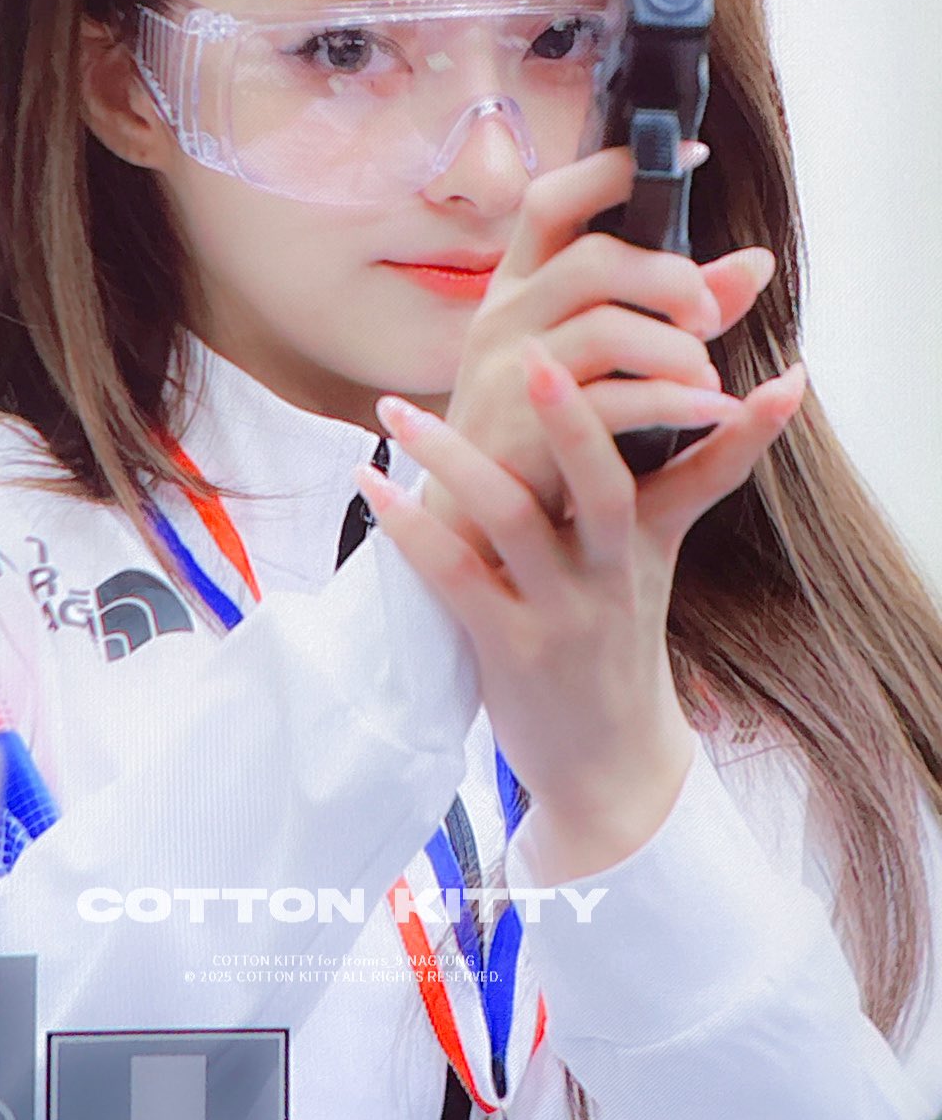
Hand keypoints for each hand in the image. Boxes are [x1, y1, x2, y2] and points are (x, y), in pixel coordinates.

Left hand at [357, 345, 806, 878]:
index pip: (704, 469)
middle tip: (533, 354)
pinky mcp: (509, 652)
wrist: (608, 766)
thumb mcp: (657, 552)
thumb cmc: (618, 634)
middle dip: (575, 420)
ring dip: (453, 459)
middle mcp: (614, 573)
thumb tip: (744, 388)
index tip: (748, 362)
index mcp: (651, 540)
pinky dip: (411, 529)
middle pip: (607, 486)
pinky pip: (456, 578)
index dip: (735, 423)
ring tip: (397, 411)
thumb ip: (686, 469)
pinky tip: (372, 483)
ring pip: (515, 521)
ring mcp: (562, 615)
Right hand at [429, 145, 776, 561]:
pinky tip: (713, 411)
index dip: (617, 169)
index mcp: (519, 285)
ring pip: (605, 328)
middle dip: (672, 279)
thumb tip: (754, 263)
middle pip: (594, 260)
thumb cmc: (548, 430)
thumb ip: (677, 309)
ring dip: (677, 350)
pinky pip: (610, 402)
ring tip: (712, 383)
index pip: (555, 199)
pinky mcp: (522, 433)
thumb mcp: (608, 360)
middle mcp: (503, 317)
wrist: (480, 524)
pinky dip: (675, 403)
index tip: (693, 158)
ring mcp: (505, 373)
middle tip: (713, 318)